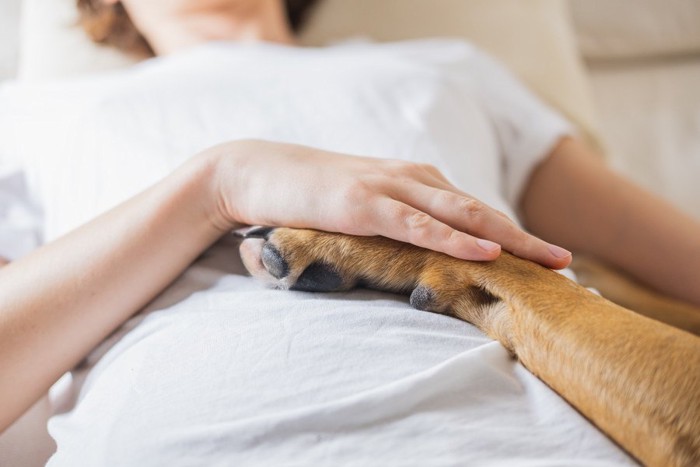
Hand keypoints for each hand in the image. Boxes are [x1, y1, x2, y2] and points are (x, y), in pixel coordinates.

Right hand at [208, 140, 571, 268]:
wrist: (257, 171)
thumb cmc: (312, 195)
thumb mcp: (364, 210)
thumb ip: (395, 226)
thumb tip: (422, 259)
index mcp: (415, 182)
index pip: (474, 211)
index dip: (514, 236)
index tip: (546, 262)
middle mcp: (411, 179)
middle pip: (481, 211)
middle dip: (527, 239)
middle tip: (568, 265)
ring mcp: (387, 188)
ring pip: (460, 215)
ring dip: (508, 238)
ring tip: (548, 261)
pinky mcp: (362, 204)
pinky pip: (416, 224)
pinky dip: (453, 238)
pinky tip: (484, 251)